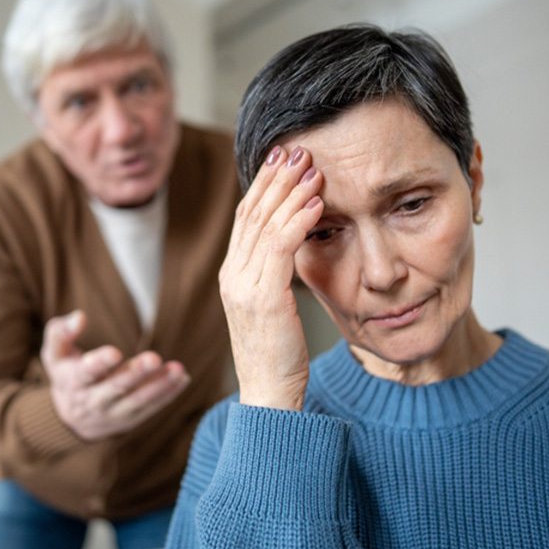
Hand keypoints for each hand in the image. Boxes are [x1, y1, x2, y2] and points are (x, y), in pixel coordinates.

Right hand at [41, 309, 190, 440]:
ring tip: (177, 369)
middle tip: (154, 358)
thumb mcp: (54, 354)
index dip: (99, 363)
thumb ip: (61, 332)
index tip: (114, 353)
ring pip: (137, 401)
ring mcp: (113, 413)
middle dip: (136, 374)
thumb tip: (79, 316)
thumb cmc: (66, 373)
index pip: (86, 373)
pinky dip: (168, 395)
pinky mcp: (130, 420)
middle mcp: (93, 401)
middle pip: (116, 387)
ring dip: (159, 386)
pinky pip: (151, 408)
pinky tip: (182, 379)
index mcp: (73, 381)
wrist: (70, 419)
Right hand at [218, 145, 324, 410]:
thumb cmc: (278, 358)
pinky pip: (281, 249)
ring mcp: (243, 287)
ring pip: (266, 225)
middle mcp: (232, 277)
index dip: (263, 185)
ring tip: (313, 167)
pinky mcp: (262, 299)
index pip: (246, 219)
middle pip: (252, 214)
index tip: (283, 159)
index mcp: (233, 276)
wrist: (270, 399)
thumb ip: (276, 276)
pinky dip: (298, 220)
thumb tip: (296, 244)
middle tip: (299, 150)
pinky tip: (317, 202)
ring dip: (291, 191)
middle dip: (277, 178)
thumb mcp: (274, 309)